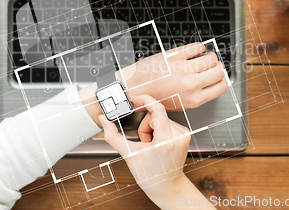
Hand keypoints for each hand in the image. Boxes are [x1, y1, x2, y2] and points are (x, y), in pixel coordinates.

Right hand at [99, 94, 214, 208]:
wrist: (167, 187)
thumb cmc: (150, 175)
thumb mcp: (128, 154)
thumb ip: (112, 135)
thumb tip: (103, 120)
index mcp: (166, 140)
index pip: (157, 108)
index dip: (144, 100)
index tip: (135, 100)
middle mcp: (179, 136)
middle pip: (155, 114)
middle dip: (144, 125)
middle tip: (144, 142)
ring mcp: (183, 134)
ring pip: (160, 117)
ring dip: (151, 128)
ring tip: (151, 145)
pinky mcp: (185, 134)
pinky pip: (167, 121)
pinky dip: (159, 130)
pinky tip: (158, 144)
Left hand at [121, 42, 227, 110]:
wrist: (133, 88)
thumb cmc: (154, 97)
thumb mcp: (180, 104)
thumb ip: (197, 95)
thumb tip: (211, 82)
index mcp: (195, 99)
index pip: (222, 85)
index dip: (221, 78)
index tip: (217, 75)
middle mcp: (192, 84)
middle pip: (219, 70)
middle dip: (216, 66)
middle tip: (209, 66)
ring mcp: (183, 69)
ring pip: (211, 57)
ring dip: (209, 56)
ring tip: (201, 57)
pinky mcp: (175, 56)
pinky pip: (197, 47)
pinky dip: (198, 47)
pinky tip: (193, 51)